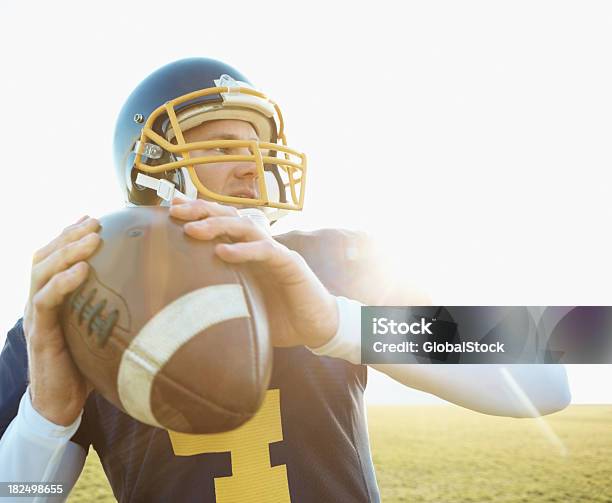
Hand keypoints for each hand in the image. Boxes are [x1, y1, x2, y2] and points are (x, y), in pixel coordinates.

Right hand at [23, 215, 100, 425]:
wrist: (59, 402)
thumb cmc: (84, 363)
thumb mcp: (96, 328)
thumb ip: (108, 307)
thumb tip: (145, 291)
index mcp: (52, 297)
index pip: (54, 257)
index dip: (69, 234)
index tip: (93, 218)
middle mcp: (40, 301)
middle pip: (45, 256)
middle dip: (69, 235)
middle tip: (94, 221)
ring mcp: (37, 316)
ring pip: (42, 272)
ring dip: (67, 251)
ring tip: (91, 238)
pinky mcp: (40, 334)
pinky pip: (46, 301)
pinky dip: (63, 282)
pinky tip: (82, 270)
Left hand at [169, 199, 338, 347]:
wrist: (315, 327)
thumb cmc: (278, 316)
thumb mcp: (241, 304)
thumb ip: (219, 298)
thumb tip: (182, 309)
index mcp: (247, 252)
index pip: (222, 223)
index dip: (199, 212)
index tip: (172, 208)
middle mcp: (260, 246)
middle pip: (230, 217)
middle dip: (202, 210)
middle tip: (175, 211)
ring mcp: (276, 253)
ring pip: (246, 227)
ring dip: (218, 225)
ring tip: (193, 230)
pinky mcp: (290, 265)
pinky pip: (266, 251)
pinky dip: (244, 250)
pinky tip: (223, 252)